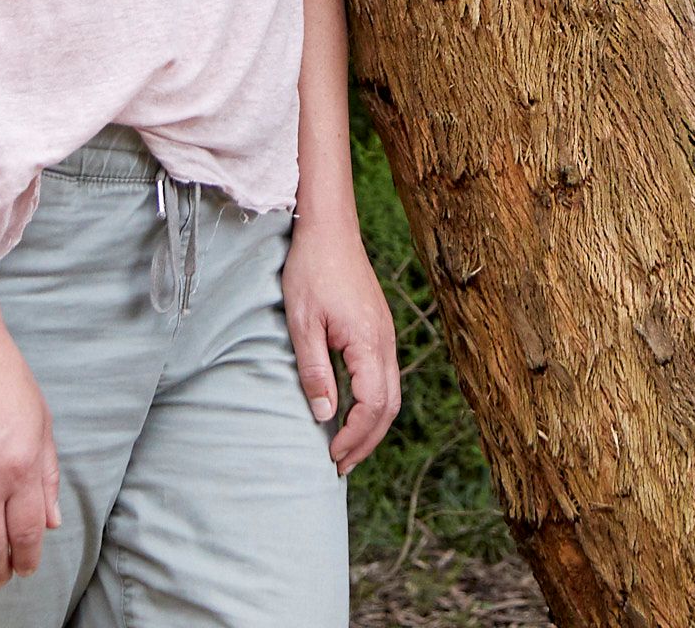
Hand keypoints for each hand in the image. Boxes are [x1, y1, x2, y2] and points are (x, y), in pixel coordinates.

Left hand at [281, 218, 403, 472]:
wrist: (328, 228)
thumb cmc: (311, 270)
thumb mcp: (302, 322)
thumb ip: (315, 370)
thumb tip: (324, 416)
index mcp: (369, 341)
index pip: (374, 405)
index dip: (354, 436)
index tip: (331, 455)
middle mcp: (385, 341)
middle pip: (390, 406)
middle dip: (367, 441)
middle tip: (340, 466)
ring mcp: (386, 334)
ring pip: (392, 393)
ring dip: (372, 425)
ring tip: (347, 448)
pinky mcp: (379, 329)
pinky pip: (386, 377)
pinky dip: (374, 404)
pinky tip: (353, 412)